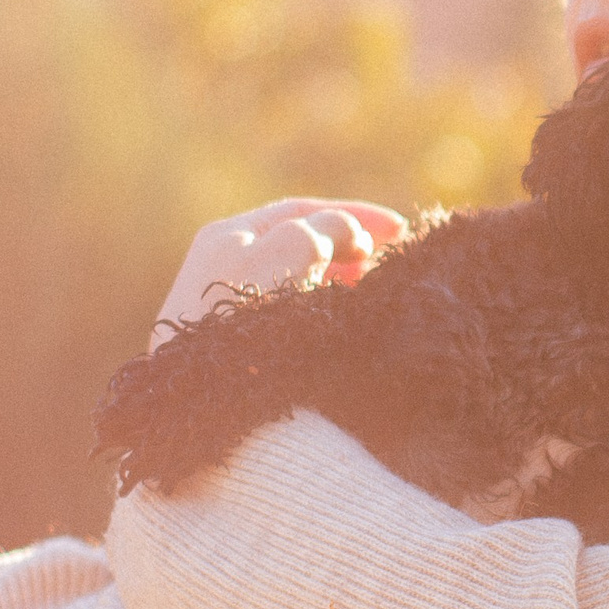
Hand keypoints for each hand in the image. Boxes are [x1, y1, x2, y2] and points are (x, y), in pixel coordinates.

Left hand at [153, 198, 409, 349]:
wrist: (208, 396)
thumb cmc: (246, 316)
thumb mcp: (294, 250)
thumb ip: (327, 229)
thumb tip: (351, 235)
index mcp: (229, 235)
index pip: (302, 213)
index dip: (354, 215)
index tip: (400, 229)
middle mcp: (224, 265)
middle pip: (298, 244)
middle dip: (347, 248)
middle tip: (385, 263)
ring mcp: (227, 307)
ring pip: (296, 280)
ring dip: (337, 279)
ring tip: (370, 292)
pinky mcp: (235, 345)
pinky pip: (287, 314)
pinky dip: (321, 308)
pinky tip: (340, 320)